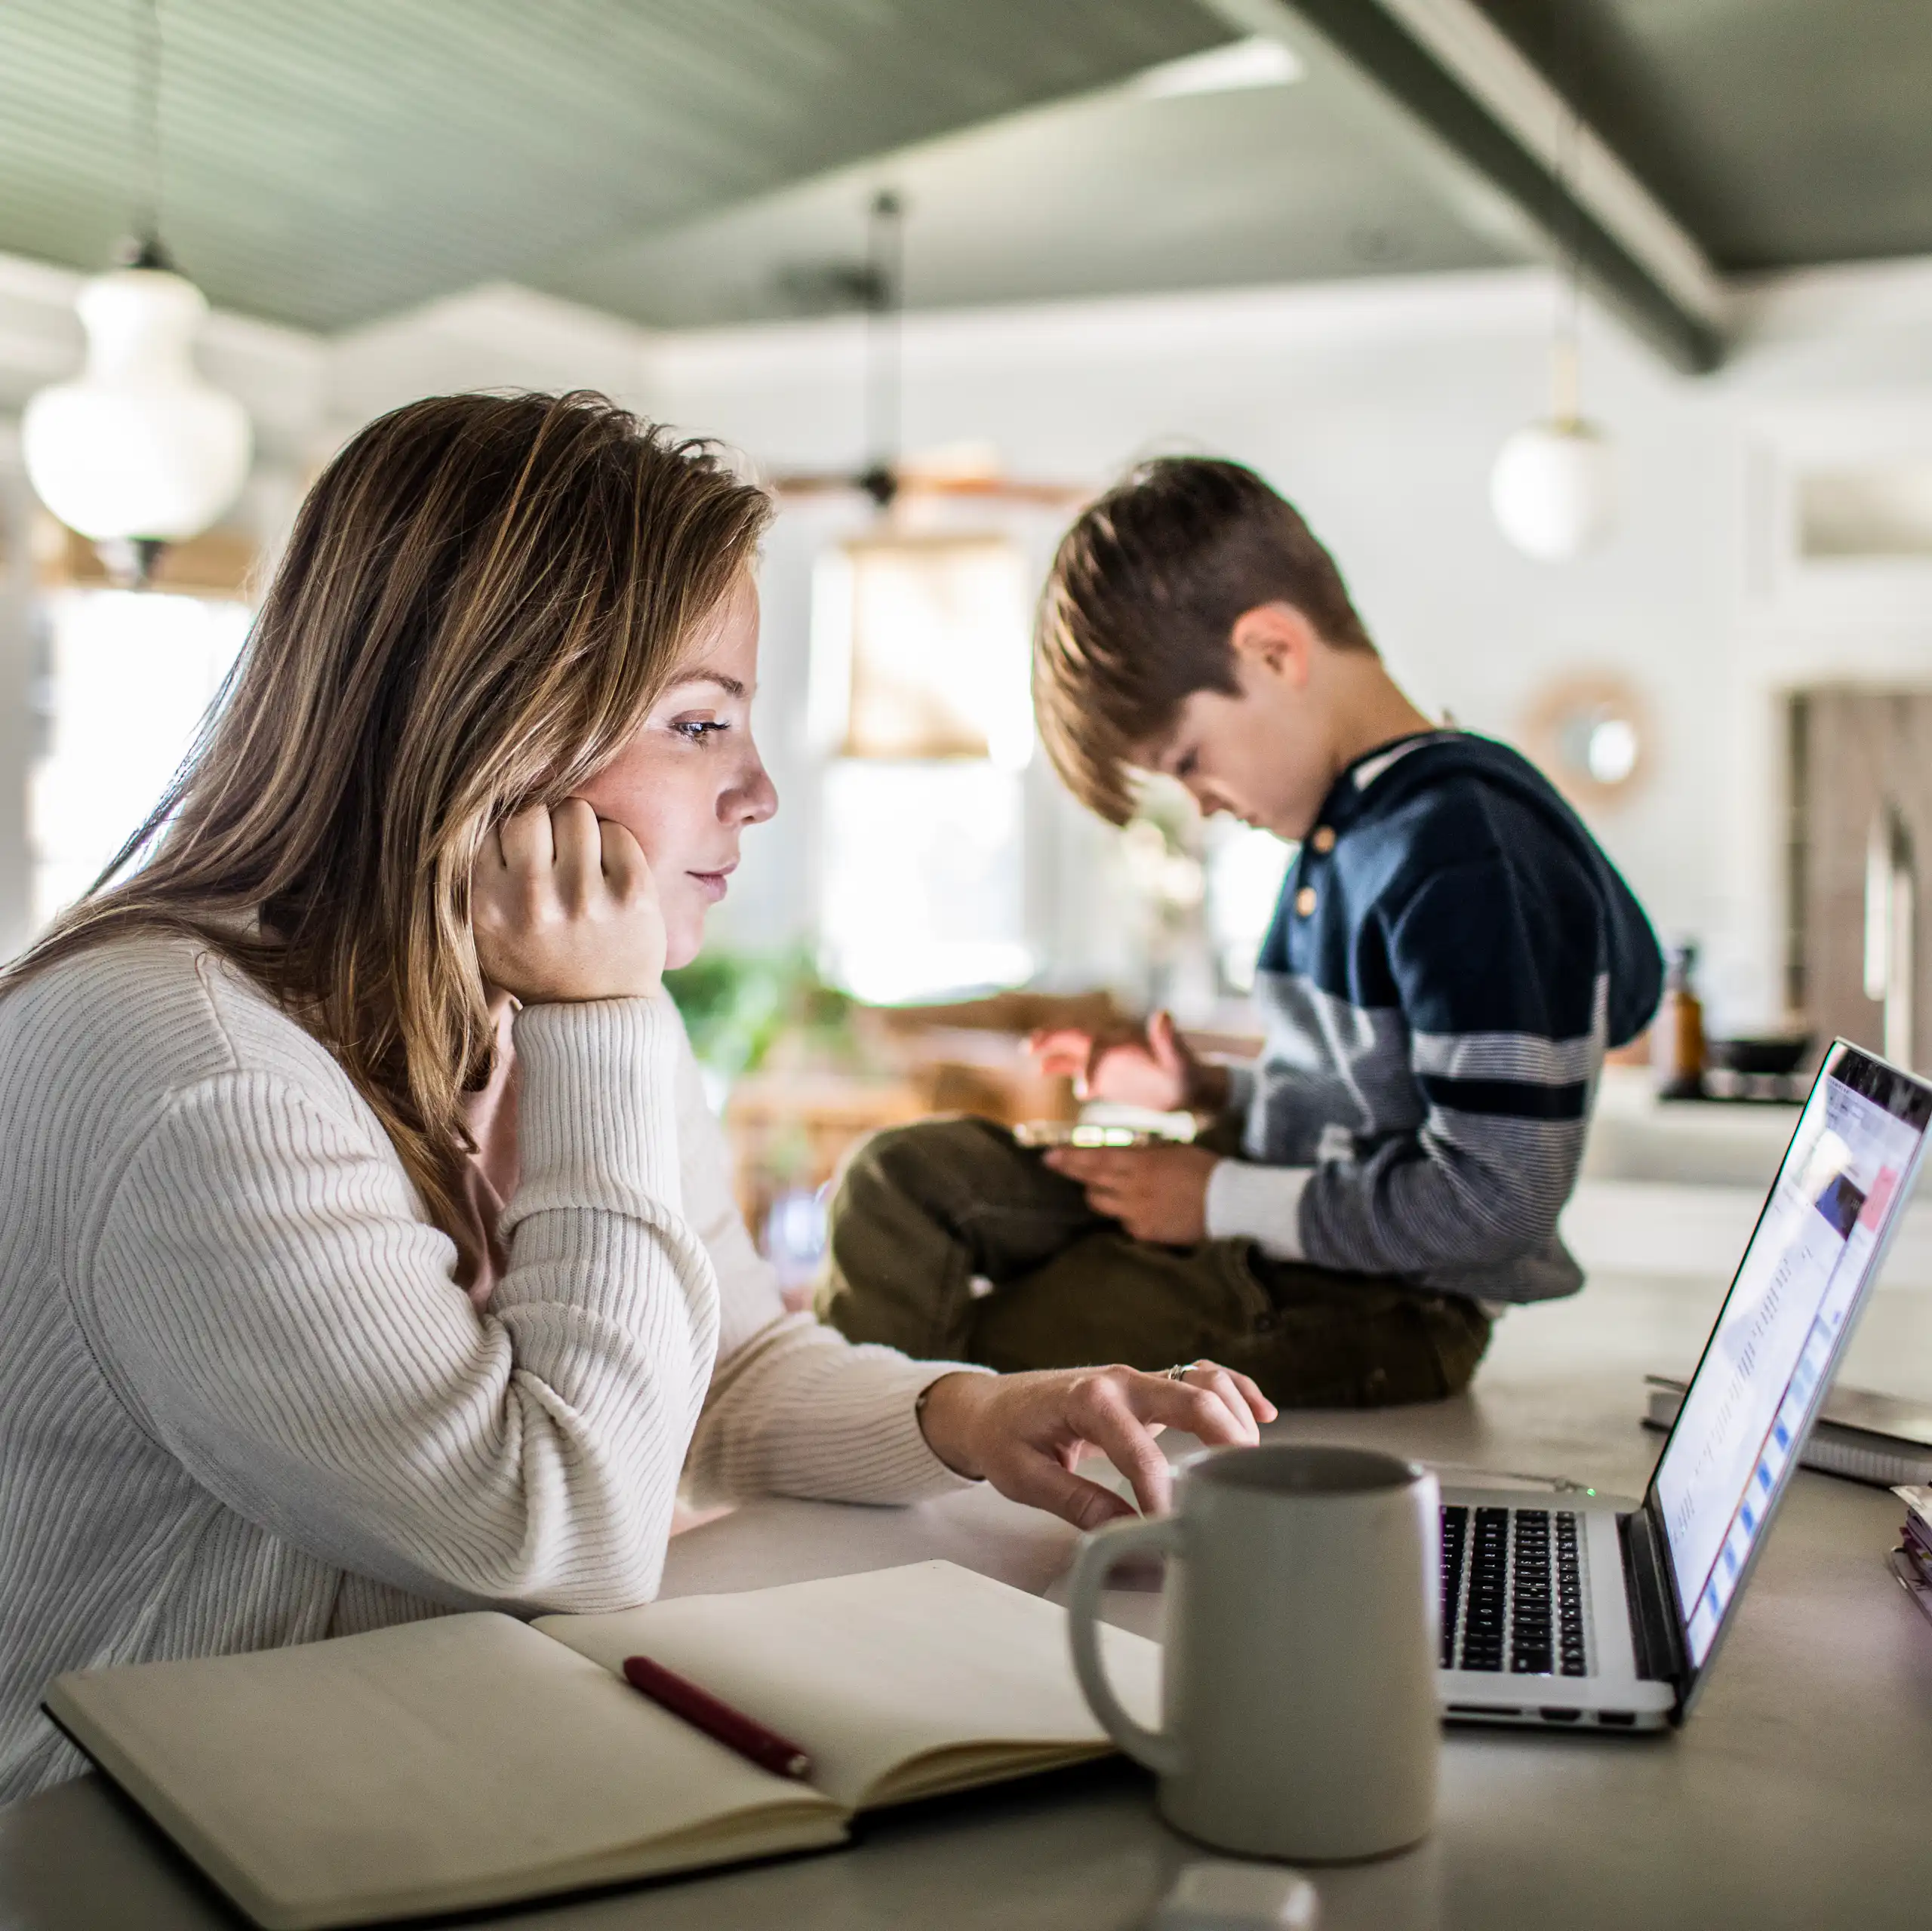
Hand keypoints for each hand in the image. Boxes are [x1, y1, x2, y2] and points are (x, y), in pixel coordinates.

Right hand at [472, 798, 665, 1003]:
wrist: (594, 1016)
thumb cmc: (535, 962)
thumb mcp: (485, 932)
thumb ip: (475, 876)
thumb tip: (475, 803)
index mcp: (487, 906)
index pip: (489, 825)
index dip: (506, 833)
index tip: (519, 853)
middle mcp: (533, 900)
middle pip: (530, 811)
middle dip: (541, 823)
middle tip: (552, 851)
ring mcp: (586, 897)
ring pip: (575, 812)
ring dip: (578, 828)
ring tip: (580, 858)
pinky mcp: (633, 894)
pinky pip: (617, 831)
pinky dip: (612, 843)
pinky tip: (607, 871)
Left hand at [916, 1363, 1276, 1528]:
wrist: (989, 1405)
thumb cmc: (1003, 1437)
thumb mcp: (1025, 1477)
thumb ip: (1077, 1502)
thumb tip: (1128, 1534)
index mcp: (1087, 1400)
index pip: (1140, 1453)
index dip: (1162, 1496)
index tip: (1173, 1530)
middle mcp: (1120, 1380)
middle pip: (1192, 1400)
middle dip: (1227, 1441)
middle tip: (1245, 1486)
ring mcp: (1138, 1379)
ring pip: (1205, 1381)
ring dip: (1237, 1415)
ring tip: (1252, 1462)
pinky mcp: (1148, 1387)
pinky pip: (1202, 1377)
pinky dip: (1236, 1388)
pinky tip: (1263, 1412)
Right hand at [1028, 1009, 1226, 1112]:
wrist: (1189, 1087)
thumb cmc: (1187, 1074)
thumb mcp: (1180, 1060)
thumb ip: (1169, 1040)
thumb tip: (1163, 1014)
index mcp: (1125, 1040)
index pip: (1098, 1046)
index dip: (1089, 1066)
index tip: (1085, 1092)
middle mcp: (1111, 1045)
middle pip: (1076, 1036)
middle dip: (1053, 1038)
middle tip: (1030, 1046)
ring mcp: (1106, 1060)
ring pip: (1072, 1049)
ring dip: (1051, 1049)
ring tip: (1028, 1051)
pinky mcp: (1105, 1077)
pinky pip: (1078, 1068)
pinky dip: (1060, 1067)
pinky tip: (1043, 1069)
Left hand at [1043, 1143, 1218, 1243]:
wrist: (1230, 1203)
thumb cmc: (1205, 1170)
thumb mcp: (1172, 1150)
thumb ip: (1143, 1152)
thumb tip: (1120, 1150)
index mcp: (1140, 1162)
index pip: (1095, 1159)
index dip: (1070, 1157)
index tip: (1049, 1155)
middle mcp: (1132, 1188)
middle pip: (1091, 1181)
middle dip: (1072, 1171)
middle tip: (1052, 1164)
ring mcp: (1136, 1213)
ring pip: (1101, 1203)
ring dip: (1098, 1194)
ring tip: (1104, 1188)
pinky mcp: (1144, 1233)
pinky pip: (1123, 1223)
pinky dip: (1125, 1214)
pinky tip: (1140, 1209)